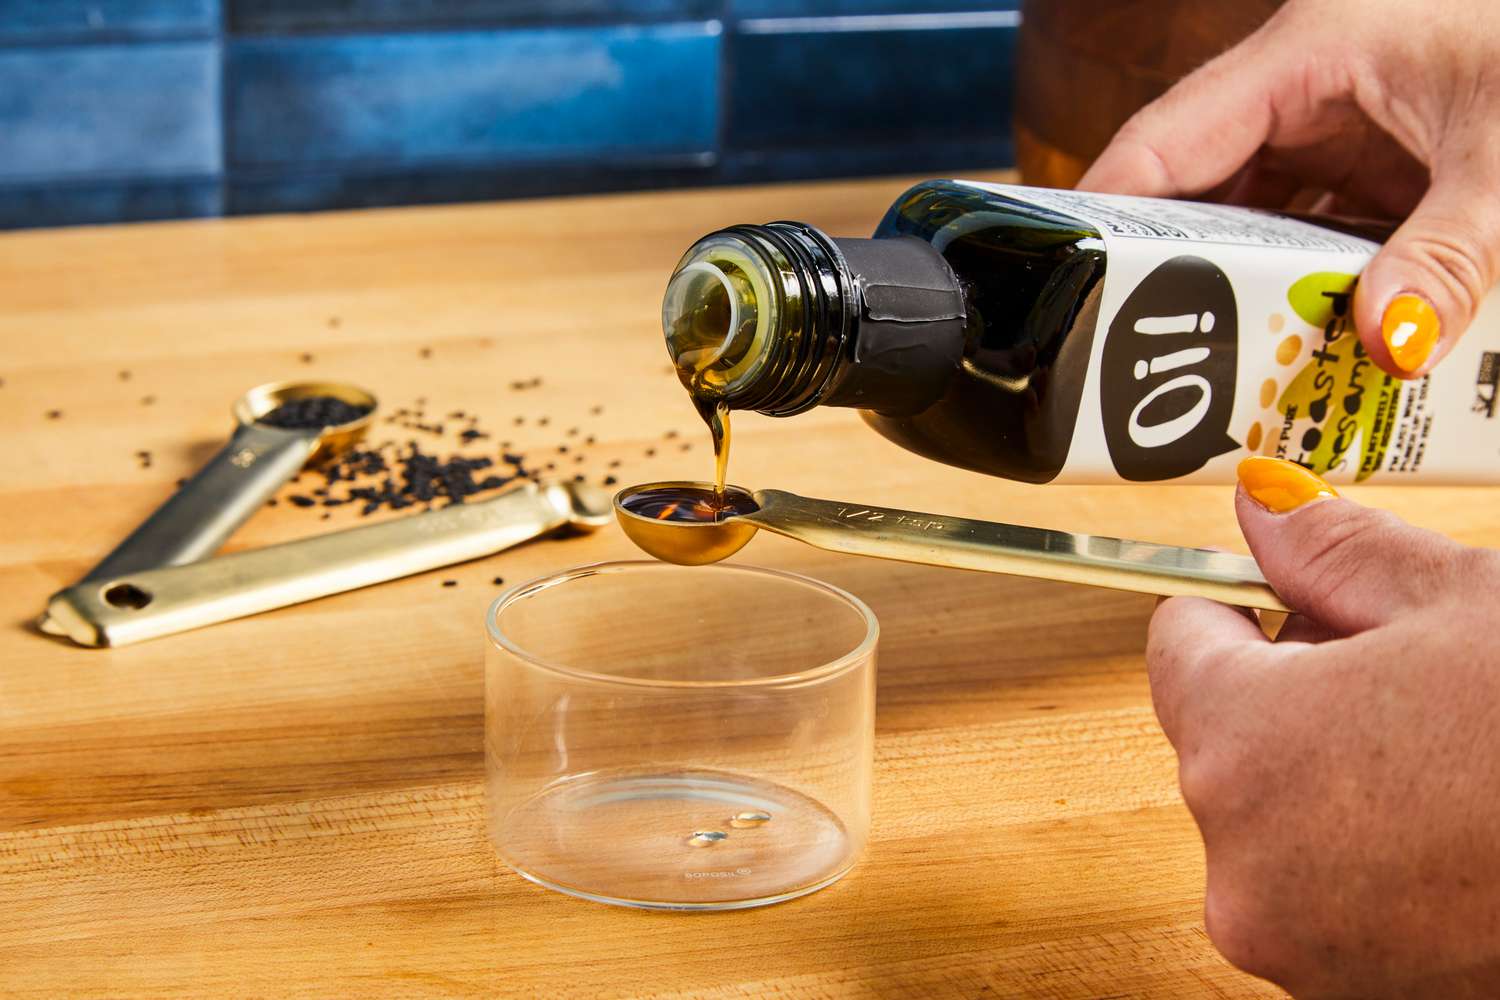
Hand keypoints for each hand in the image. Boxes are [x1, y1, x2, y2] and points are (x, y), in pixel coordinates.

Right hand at [1079, 0, 1499, 379]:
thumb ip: (1451, 255)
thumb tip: (1388, 343)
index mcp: (1308, 52)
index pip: (1164, 142)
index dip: (1106, 219)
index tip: (1069, 293)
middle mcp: (1304, 90)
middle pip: (1196, 197)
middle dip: (1178, 280)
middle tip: (1153, 361)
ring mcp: (1336, 132)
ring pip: (1250, 226)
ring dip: (1245, 296)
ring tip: (1227, 367)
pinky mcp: (1371, 171)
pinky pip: (1308, 239)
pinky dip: (1304, 293)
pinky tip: (1305, 343)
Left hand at [1148, 457, 1499, 997]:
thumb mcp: (1460, 602)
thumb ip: (1335, 549)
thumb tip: (1266, 508)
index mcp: (1242, 748)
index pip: (1178, 643)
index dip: (1243, 607)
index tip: (1296, 602)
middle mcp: (1242, 862)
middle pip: (1224, 734)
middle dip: (1298, 694)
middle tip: (1410, 676)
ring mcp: (1297, 941)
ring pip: (1274, 815)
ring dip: (1334, 778)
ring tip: (1451, 756)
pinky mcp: (1353, 990)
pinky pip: (1325, 890)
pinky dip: (1369, 855)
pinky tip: (1455, 826)